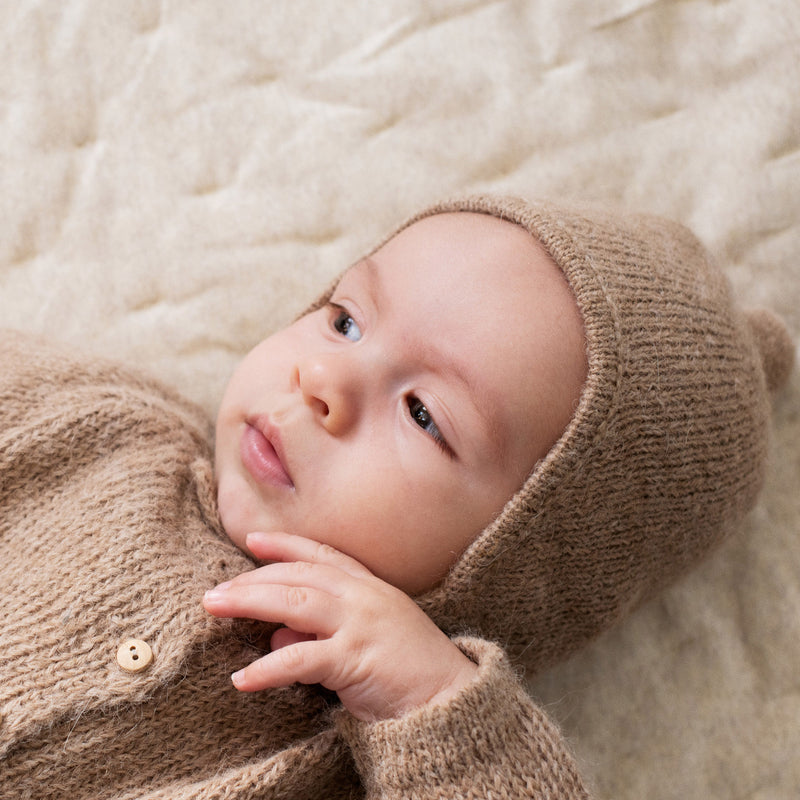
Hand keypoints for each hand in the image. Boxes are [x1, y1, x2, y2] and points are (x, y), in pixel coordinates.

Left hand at [202, 531, 477, 721]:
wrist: (450, 698)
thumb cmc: (408, 669)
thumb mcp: (362, 640)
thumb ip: (319, 631)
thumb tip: (275, 633)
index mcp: (369, 585)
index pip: (321, 553)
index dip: (285, 543)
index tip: (253, 540)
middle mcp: (363, 595)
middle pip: (299, 574)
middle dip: (252, 578)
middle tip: (214, 590)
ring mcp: (361, 622)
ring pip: (295, 602)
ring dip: (250, 602)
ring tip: (214, 607)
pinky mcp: (356, 658)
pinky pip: (302, 658)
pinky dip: (268, 667)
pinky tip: (242, 678)